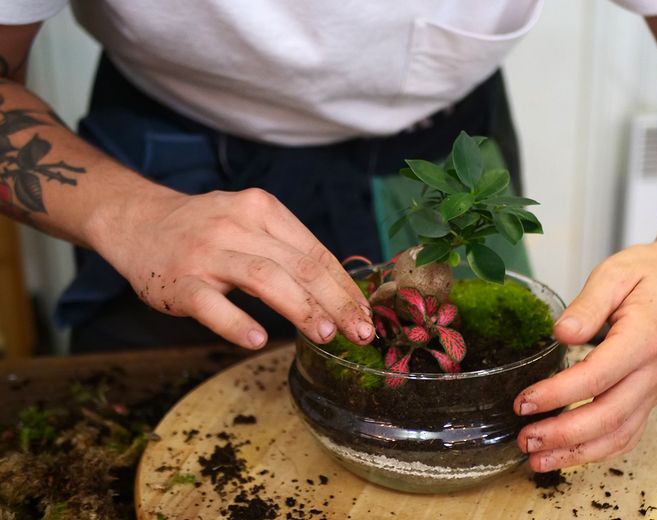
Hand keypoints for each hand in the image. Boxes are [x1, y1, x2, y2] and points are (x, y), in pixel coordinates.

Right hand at [93, 187, 373, 348]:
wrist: (137, 220)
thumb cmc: (206, 229)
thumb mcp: (250, 222)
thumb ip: (288, 249)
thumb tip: (341, 292)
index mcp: (262, 210)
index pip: (316, 251)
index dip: (345, 286)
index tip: (367, 313)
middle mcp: (237, 225)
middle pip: (300, 264)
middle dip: (337, 301)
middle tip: (362, 332)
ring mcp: (206, 253)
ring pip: (264, 278)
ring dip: (301, 308)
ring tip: (326, 334)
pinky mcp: (178, 281)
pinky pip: (211, 304)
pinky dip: (235, 322)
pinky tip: (256, 340)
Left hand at [514, 236, 656, 470]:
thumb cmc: (648, 274)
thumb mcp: (614, 274)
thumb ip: (587, 304)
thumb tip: (562, 333)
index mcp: (644, 338)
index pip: (597, 376)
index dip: (559, 394)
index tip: (525, 401)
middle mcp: (652, 372)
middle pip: (607, 416)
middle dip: (562, 434)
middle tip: (524, 438)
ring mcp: (653, 389)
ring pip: (617, 435)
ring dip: (576, 452)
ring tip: (536, 458)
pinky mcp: (648, 398)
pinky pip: (626, 435)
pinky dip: (596, 452)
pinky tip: (565, 456)